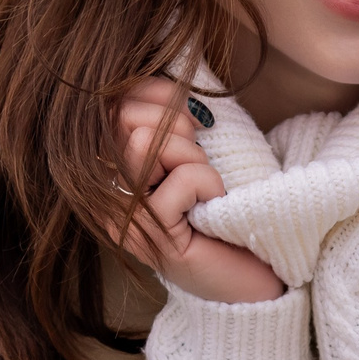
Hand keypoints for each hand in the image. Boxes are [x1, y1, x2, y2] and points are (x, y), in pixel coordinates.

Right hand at [112, 79, 287, 303]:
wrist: (251, 278)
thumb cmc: (224, 212)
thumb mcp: (192, 156)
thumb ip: (169, 124)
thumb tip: (167, 81)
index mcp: (111, 170)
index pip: (113, 105)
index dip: (158, 96)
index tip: (191, 122)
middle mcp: (106, 196)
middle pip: (126, 119)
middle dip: (178, 131)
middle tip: (199, 165)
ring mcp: (125, 219)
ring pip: (148, 143)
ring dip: (192, 158)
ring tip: (204, 189)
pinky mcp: (154, 237)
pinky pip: (183, 179)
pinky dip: (211, 186)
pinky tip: (213, 211)